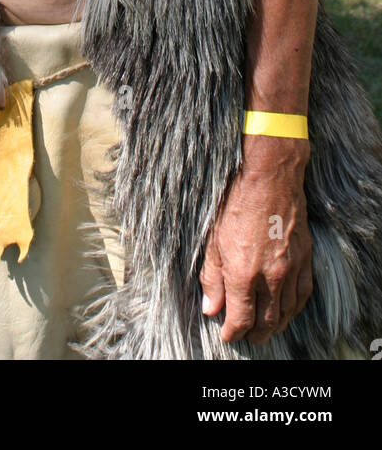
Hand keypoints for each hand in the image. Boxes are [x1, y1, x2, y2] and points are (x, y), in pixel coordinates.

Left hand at [200, 135, 312, 344]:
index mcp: (242, 273)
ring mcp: (290, 269)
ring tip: (266, 329)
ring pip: (286, 312)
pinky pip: (303, 295)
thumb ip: (211, 278)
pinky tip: (287, 310)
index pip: (241, 318)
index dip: (233, 331)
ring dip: (275, 325)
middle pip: (266, 321)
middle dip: (255, 334)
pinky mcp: (305, 259)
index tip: (228, 334)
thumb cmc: (236, 202)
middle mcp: (270, 276)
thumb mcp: (213, 239)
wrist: (269, 177)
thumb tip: (210, 308)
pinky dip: (294, 308)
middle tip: (248, 337)